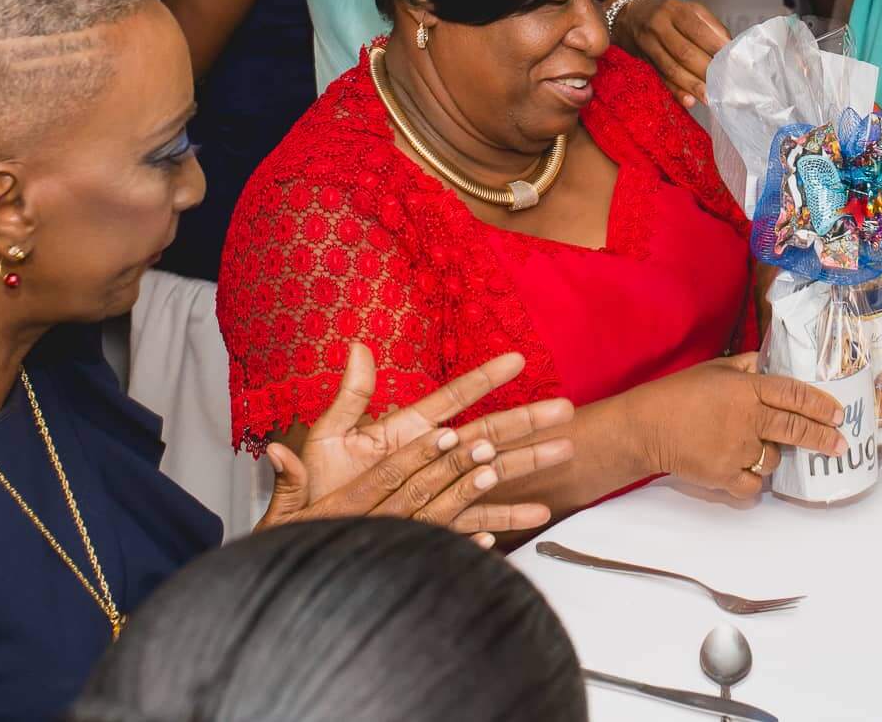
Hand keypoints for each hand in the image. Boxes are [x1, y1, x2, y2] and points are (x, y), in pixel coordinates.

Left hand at [258, 344, 574, 546]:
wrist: (315, 535)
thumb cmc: (321, 488)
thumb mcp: (330, 438)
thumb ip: (349, 398)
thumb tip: (356, 347)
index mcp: (409, 432)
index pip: (453, 399)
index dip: (484, 379)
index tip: (516, 359)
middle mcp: (432, 458)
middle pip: (487, 434)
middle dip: (527, 420)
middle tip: (564, 408)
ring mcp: (439, 491)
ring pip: (493, 475)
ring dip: (530, 464)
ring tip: (566, 451)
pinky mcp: (437, 525)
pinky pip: (475, 523)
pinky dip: (505, 519)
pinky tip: (536, 515)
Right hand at [612, 0, 728, 106]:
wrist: (628, 16)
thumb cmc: (666, 14)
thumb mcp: (687, 9)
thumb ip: (710, 26)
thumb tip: (729, 48)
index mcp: (675, 10)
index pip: (698, 30)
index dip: (715, 46)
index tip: (731, 60)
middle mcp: (660, 26)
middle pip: (685, 52)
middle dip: (705, 70)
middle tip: (723, 84)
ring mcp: (649, 45)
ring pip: (672, 68)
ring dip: (692, 85)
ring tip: (710, 97)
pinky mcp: (644, 61)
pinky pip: (660, 78)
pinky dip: (675, 91)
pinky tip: (688, 101)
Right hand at [626, 354, 846, 498]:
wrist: (645, 427)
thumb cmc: (677, 394)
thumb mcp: (713, 370)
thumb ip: (745, 367)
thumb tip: (769, 365)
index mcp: (745, 388)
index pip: (793, 394)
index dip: (820, 404)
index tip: (837, 414)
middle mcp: (747, 418)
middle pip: (795, 428)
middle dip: (822, 438)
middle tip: (839, 444)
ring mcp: (737, 450)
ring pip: (774, 459)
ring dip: (774, 456)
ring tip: (762, 450)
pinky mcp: (724, 476)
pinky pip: (754, 486)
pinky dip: (754, 481)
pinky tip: (747, 472)